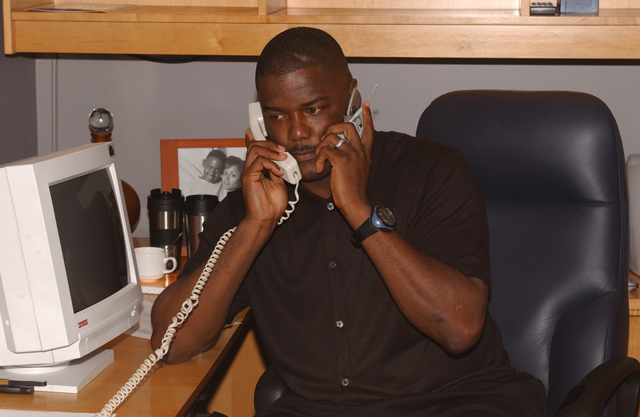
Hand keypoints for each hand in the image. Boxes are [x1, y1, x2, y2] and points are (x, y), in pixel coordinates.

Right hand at [242, 129, 289, 227]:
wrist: (266, 219)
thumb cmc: (272, 205)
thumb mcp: (279, 182)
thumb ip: (277, 169)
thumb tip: (280, 160)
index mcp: (256, 169)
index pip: (252, 149)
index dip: (252, 138)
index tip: (253, 130)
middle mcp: (250, 169)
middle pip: (254, 145)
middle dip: (269, 143)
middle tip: (282, 150)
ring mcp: (248, 173)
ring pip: (255, 150)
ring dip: (271, 151)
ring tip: (283, 158)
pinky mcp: (248, 178)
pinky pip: (258, 162)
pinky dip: (271, 164)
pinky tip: (278, 172)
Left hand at [314, 102, 373, 227]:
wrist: (356, 203)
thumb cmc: (355, 191)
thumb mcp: (359, 171)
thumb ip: (353, 159)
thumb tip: (338, 153)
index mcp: (365, 153)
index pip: (369, 130)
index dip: (367, 116)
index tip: (366, 105)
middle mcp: (360, 151)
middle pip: (348, 126)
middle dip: (333, 127)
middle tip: (325, 139)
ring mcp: (352, 154)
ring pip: (332, 136)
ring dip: (321, 146)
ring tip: (320, 159)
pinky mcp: (341, 159)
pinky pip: (325, 150)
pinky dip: (319, 158)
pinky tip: (321, 168)